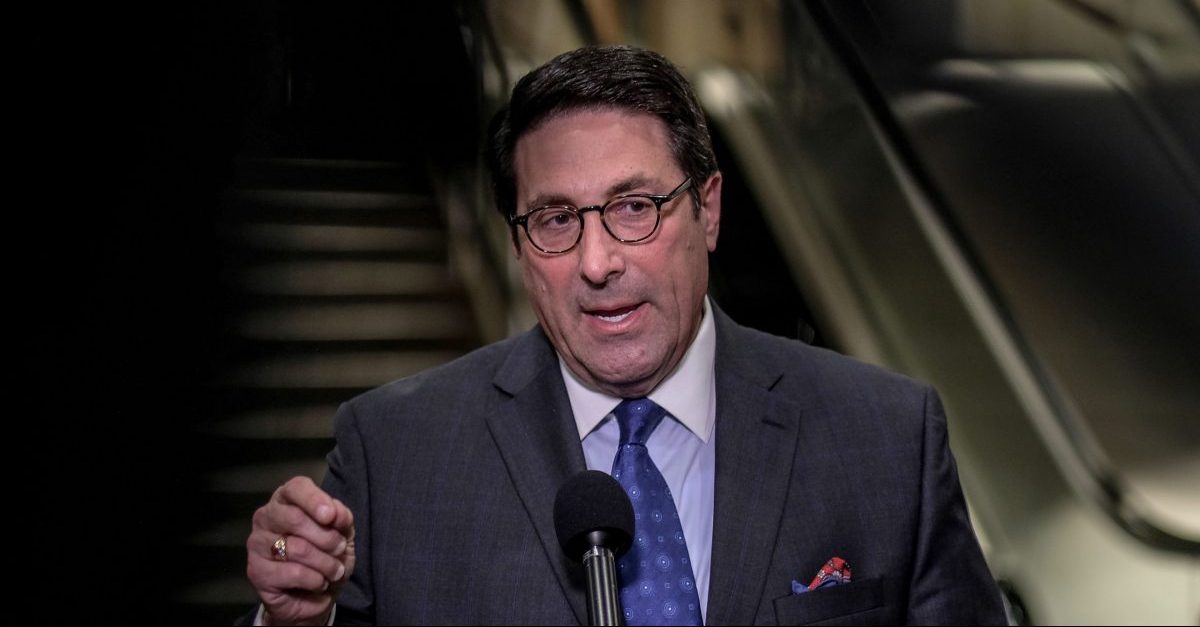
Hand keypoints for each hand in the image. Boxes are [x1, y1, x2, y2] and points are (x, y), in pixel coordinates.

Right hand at [246, 476, 355, 625]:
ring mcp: (257, 543)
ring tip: (334, 570)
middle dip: (326, 537)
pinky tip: (318, 582)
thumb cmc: (327, 555)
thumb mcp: (343, 533)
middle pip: (295, 518)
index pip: (296, 488)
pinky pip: (292, 573)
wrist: (317, 593)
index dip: (314, 500)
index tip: (330, 517)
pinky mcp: (256, 571)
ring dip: (325, 562)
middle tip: (340, 549)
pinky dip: (314, 579)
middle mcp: (266, 516)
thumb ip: (341, 517)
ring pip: (296, 548)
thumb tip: (336, 513)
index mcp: (287, 499)